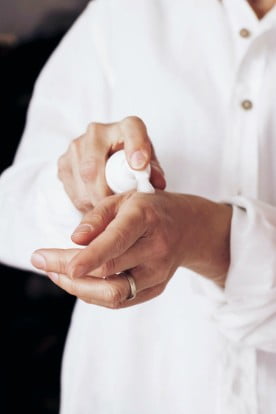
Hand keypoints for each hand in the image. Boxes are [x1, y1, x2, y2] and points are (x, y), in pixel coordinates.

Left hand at [31, 191, 231, 307]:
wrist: (189, 228)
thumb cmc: (150, 209)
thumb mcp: (124, 199)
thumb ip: (97, 217)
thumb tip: (74, 240)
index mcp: (145, 218)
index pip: (116, 241)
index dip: (88, 257)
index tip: (60, 265)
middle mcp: (156, 249)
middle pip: (108, 271)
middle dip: (67, 270)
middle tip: (41, 260)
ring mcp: (158, 273)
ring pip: (113, 294)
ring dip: (78, 287)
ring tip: (55, 272)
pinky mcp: (156, 289)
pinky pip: (120, 300)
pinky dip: (93, 293)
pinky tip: (77, 280)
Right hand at [58, 116, 165, 210]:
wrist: (111, 160)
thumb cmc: (135, 163)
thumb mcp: (149, 167)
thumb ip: (154, 173)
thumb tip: (157, 183)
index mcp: (127, 127)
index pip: (132, 130)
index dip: (135, 147)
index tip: (139, 165)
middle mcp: (98, 131)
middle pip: (94, 166)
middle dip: (104, 193)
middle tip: (115, 209)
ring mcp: (77, 145)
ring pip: (81, 180)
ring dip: (94, 200)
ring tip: (107, 208)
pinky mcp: (64, 161)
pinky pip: (71, 188)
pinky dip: (84, 201)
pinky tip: (96, 203)